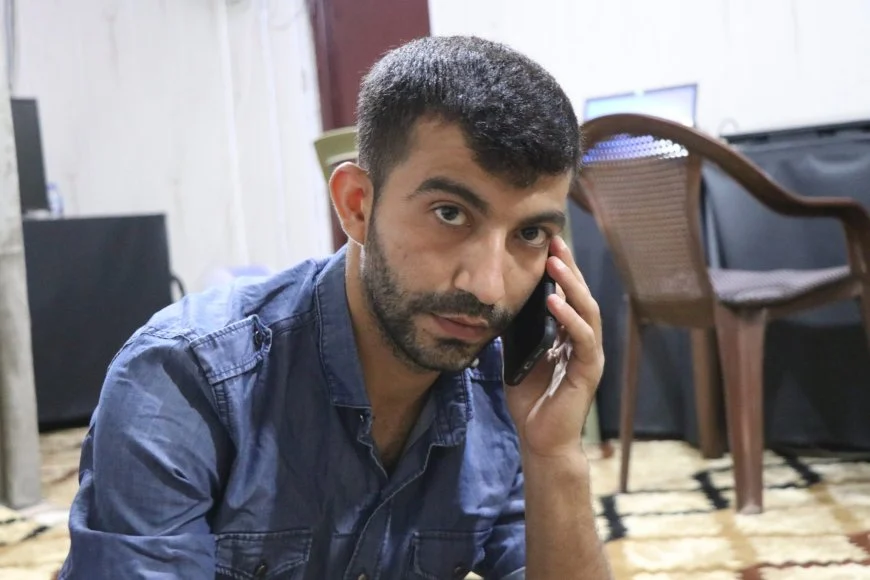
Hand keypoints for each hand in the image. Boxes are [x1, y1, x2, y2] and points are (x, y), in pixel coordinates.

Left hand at [504, 236, 604, 458]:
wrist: (539, 438)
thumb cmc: (530, 398)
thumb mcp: (516, 355)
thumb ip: (515, 329)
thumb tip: (497, 300)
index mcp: (568, 334)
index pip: (568, 294)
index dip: (560, 268)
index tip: (547, 242)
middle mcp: (583, 340)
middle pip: (581, 295)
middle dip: (569, 266)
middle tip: (555, 241)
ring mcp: (589, 355)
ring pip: (587, 311)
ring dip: (572, 286)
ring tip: (556, 264)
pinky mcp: (588, 372)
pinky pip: (583, 340)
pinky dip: (570, 319)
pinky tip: (556, 302)